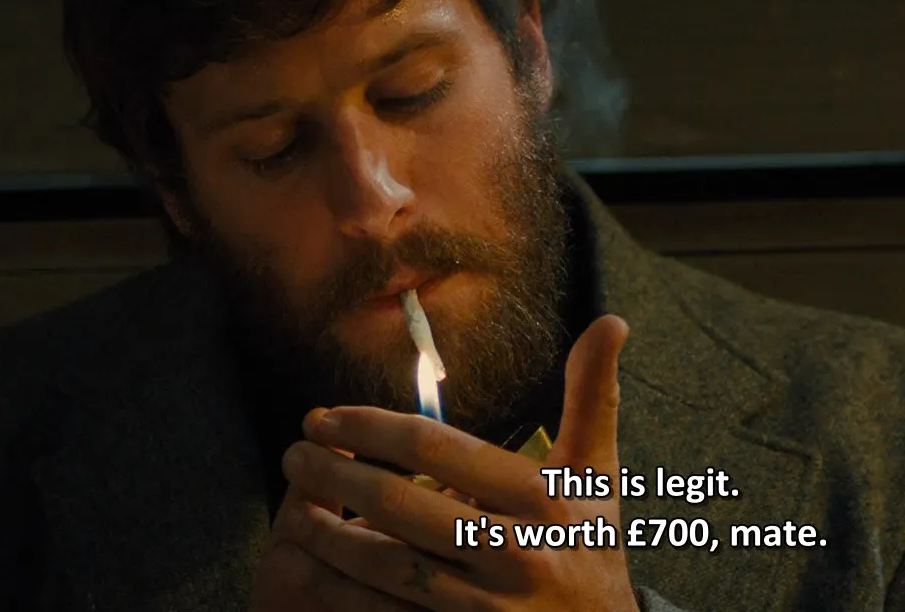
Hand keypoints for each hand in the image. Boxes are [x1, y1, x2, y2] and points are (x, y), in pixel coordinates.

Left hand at [262, 315, 637, 611]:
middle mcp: (516, 552)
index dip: (371, 427)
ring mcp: (487, 607)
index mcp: (543, 499)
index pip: (437, 447)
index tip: (327, 417)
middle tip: (296, 452)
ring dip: (328, 536)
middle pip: (400, 505)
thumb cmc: (592, 547)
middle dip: (335, 474)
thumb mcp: (598, 476)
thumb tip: (611, 321)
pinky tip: (319, 571)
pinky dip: (345, 593)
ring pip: (385, 566)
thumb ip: (592, 398)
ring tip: (294, 510)